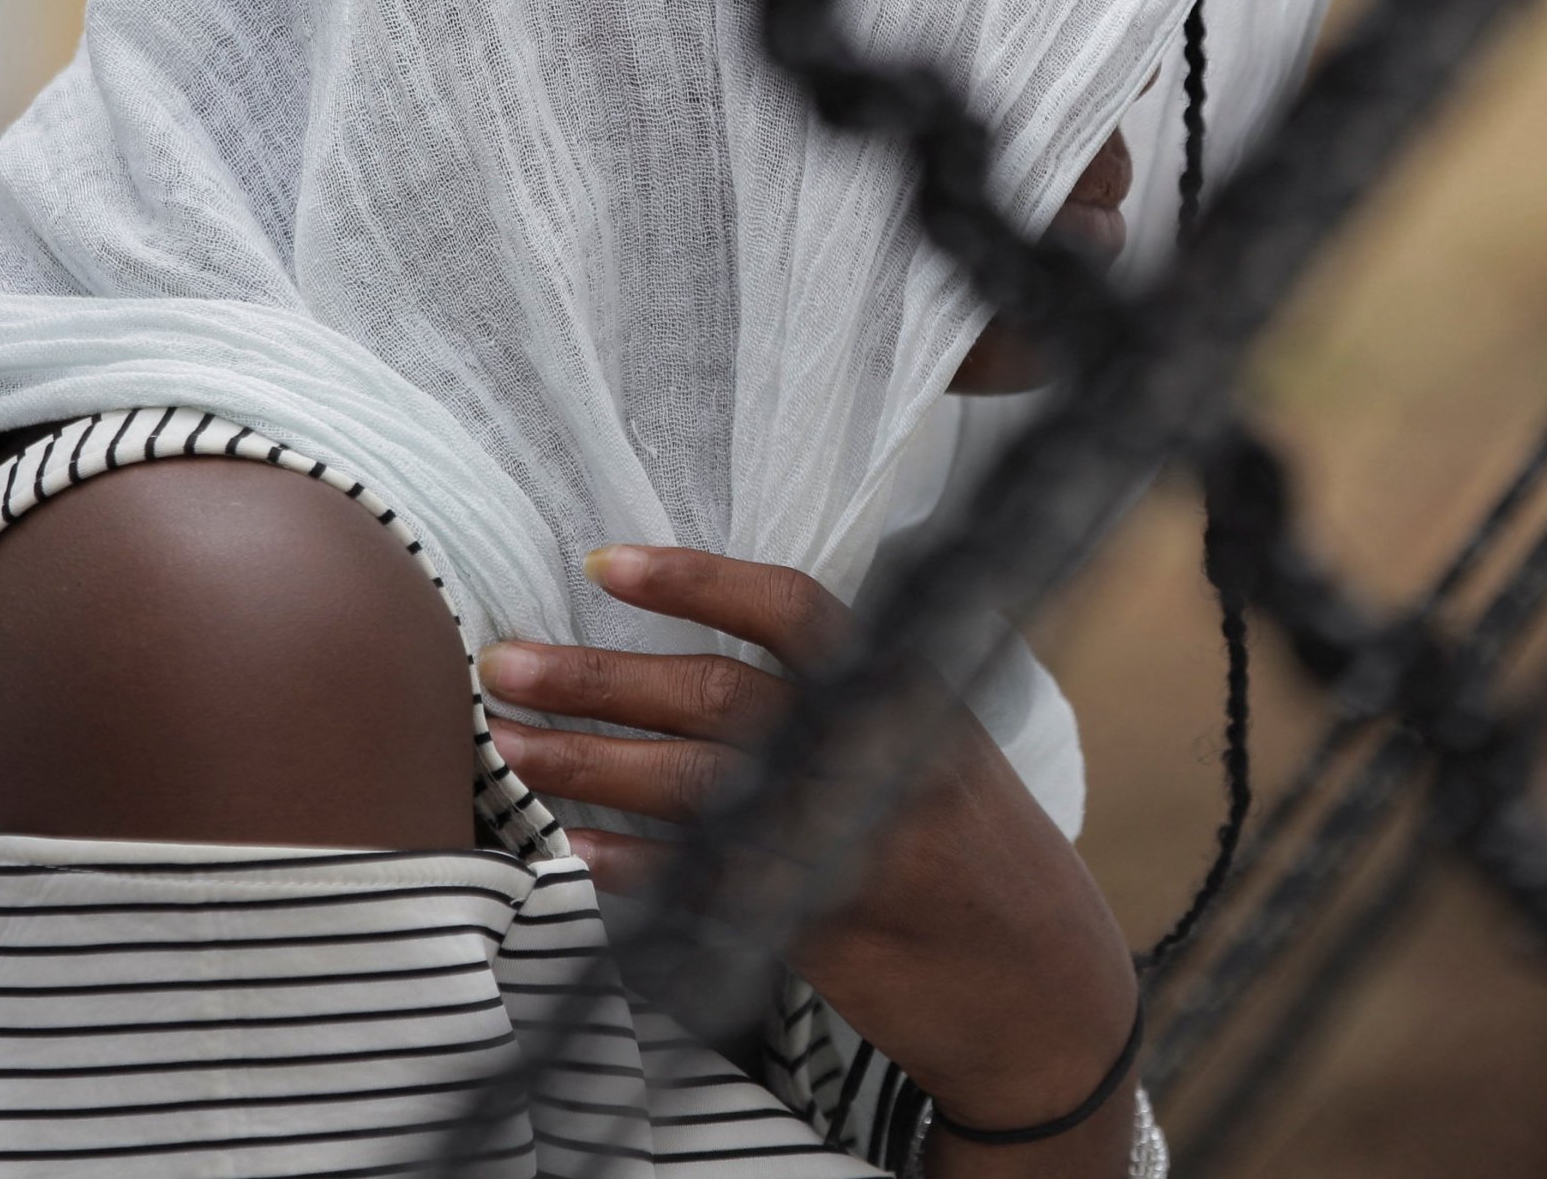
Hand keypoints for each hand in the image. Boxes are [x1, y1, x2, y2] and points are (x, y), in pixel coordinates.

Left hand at [479, 544, 1140, 1173]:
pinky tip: (574, 850)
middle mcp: (879, 755)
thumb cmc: (977, 847)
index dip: (697, 580)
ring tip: (512, 745)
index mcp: (907, 690)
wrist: (1043, 983)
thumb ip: (845, 695)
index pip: (794, 611)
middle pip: (718, 695)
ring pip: (695, 788)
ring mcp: (850, 843)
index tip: (606, 562)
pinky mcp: (822, 928)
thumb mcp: (935, 742)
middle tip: (503, 661)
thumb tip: (700, 652)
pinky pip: (704, 887)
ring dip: (587, 764)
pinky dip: (634, 867)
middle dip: (596, 678)